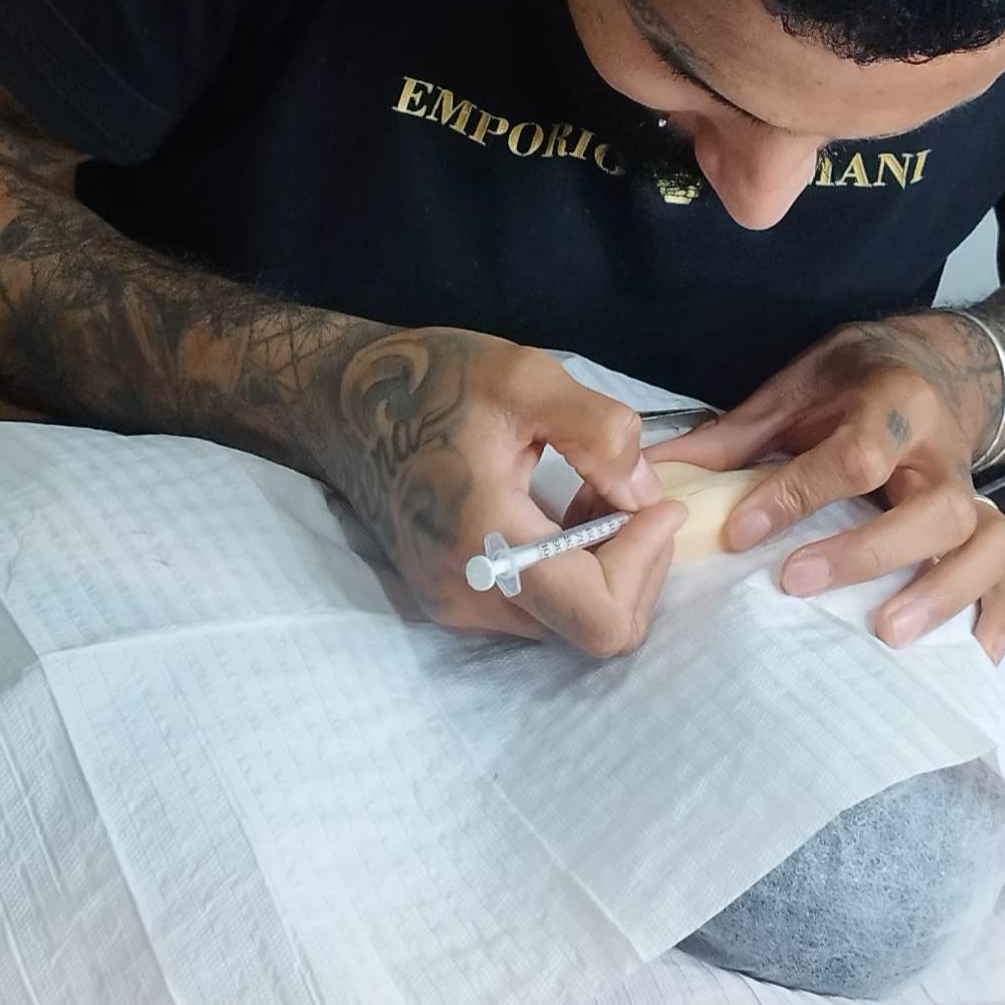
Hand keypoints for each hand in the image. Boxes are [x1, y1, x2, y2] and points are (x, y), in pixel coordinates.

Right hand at [321, 328, 686, 655]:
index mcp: (484, 541)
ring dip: (605, 566)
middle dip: (634, 564)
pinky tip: (561, 512)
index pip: (597, 617)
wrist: (344, 403)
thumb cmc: (430, 380)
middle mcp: (467, 594)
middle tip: (627, 493)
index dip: (647, 566)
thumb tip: (643, 495)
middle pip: (593, 626)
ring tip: (590, 494)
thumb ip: (599, 433)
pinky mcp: (453, 601)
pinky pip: (540, 608)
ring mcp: (456, 606)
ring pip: (570, 621)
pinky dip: (572, 569)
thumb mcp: (525, 377)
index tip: (660, 505)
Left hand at [655, 315, 1004, 657]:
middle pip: (935, 508)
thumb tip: (657, 472)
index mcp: (894, 402)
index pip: (855, 455)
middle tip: (799, 583)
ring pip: (989, 543)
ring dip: (943, 592)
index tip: (741, 533)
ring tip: (887, 633)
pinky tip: (970, 658)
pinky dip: (999, 617)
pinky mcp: (988, 526)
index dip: (796, 495)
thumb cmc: (852, 382)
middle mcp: (944, 451)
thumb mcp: (796, 389)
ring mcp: (974, 493)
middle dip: (869, 551)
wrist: (932, 364)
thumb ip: (735, 436)